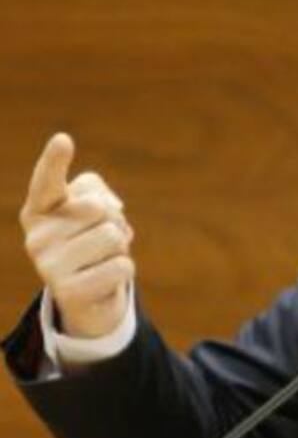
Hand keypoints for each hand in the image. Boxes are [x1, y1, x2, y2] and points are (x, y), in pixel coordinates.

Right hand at [19, 133, 135, 338]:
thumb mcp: (92, 212)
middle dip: (115, 223)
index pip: (47, 182)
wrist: (88, 297)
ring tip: (102, 260)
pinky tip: (103, 280)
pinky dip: (123, 271)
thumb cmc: (91, 242)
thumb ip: (96, 192)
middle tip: (102, 242)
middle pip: (101, 209)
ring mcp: (47, 266)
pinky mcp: (68, 291)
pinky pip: (122, 266)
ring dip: (120, 249)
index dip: (55, 161)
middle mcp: (35, 236)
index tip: (63, 140)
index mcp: (39, 210)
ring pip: (113, 237)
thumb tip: (104, 206)